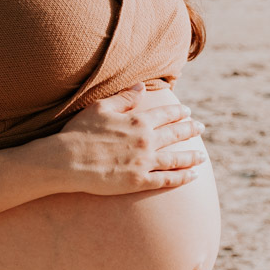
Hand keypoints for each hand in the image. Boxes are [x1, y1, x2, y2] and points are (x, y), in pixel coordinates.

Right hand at [58, 82, 206, 195]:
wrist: (67, 161)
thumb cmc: (79, 133)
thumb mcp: (100, 108)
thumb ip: (124, 98)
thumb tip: (142, 88)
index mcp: (138, 121)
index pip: (166, 115)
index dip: (179, 113)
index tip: (188, 111)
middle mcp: (146, 141)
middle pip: (176, 134)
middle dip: (190, 130)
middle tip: (201, 127)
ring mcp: (145, 162)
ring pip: (176, 158)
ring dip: (192, 156)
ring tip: (202, 156)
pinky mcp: (139, 182)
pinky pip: (167, 179)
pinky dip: (182, 178)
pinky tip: (192, 176)